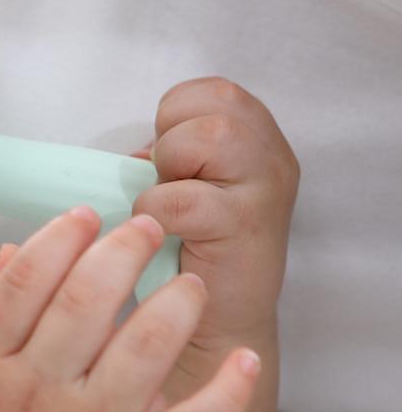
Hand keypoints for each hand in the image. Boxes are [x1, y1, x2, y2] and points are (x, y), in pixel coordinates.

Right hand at [0, 208, 259, 411]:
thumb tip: (15, 247)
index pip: (24, 284)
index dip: (57, 238)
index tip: (87, 214)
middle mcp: (41, 396)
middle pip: (83, 301)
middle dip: (123, 249)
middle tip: (149, 228)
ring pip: (146, 347)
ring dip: (177, 302)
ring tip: (189, 286)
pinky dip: (228, 389)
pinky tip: (242, 359)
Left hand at [133, 77, 298, 355]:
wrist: (220, 321)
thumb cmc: (193, 248)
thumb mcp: (184, 185)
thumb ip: (168, 155)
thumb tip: (138, 152)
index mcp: (258, 138)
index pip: (213, 90)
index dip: (176, 116)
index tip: (169, 159)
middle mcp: (273, 156)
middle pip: (218, 101)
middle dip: (174, 136)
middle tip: (170, 180)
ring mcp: (266, 188)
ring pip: (211, 136)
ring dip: (170, 167)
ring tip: (172, 202)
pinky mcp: (247, 225)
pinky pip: (185, 198)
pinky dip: (157, 210)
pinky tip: (163, 232)